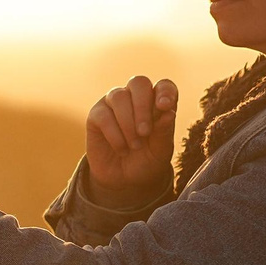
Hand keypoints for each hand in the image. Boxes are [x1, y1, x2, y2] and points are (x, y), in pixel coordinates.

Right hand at [86, 75, 178, 209]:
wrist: (123, 181)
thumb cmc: (146, 161)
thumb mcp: (160, 152)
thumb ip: (164, 131)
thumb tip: (169, 111)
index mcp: (157, 103)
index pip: (164, 86)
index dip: (165, 92)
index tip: (165, 106)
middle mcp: (135, 98)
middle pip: (138, 83)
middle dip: (142, 107)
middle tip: (145, 132)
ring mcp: (114, 104)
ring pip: (119, 96)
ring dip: (128, 124)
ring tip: (134, 146)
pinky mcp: (96, 115)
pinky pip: (103, 115)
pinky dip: (114, 135)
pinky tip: (121, 149)